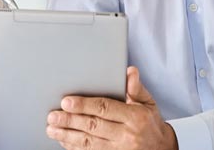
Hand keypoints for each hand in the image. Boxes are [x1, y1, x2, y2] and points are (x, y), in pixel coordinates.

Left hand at [46, 66, 176, 149]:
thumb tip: (130, 71)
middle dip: (70, 121)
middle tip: (53, 116)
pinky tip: (64, 141)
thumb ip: (136, 88)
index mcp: (135, 117)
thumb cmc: (150, 123)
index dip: (84, 105)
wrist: (162, 149)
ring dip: (68, 136)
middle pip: (93, 126)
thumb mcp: (148, 103)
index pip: (105, 108)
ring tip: (52, 129)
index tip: (66, 101)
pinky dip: (75, 148)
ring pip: (89, 143)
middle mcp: (127, 135)